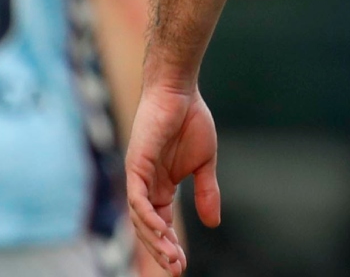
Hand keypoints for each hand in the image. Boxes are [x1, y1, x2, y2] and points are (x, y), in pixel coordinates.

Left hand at [125, 82, 221, 275]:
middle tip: (176, 270)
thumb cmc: (191, 120)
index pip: (162, 224)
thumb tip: (213, 224)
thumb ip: (206, 192)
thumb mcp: (204, 163)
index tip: (183, 264)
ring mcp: (139, 177)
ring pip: (141, 219)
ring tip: (171, 257)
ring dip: (155, 240)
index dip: (170, 245)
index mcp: (160, 187)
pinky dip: (148, 217)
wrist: (180, 91)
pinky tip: (160, 230)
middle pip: (149, 228)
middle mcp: (146, 186)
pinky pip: (137, 199)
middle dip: (162, 251)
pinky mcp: (136, 166)